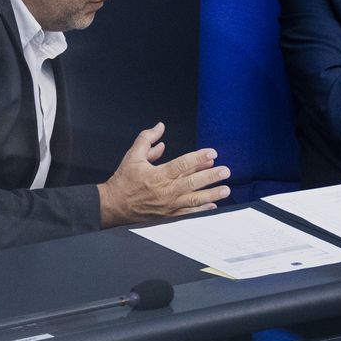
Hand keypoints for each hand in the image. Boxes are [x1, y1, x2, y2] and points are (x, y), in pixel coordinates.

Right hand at [98, 122, 229, 226]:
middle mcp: (164, 191)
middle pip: (192, 183)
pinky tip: (214, 205)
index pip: (181, 165)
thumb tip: (160, 126)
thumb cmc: (124, 179)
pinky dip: (202, 209)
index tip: (212, 153)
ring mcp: (168, 205)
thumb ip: (147, 139)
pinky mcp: (168, 214)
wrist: (114, 205)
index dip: (198, 158)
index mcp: (156, 175)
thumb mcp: (133, 155)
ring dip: (211, 194)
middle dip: (210, 176)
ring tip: (226, 189)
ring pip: (193, 200)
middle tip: (226, 171)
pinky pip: (188, 212)